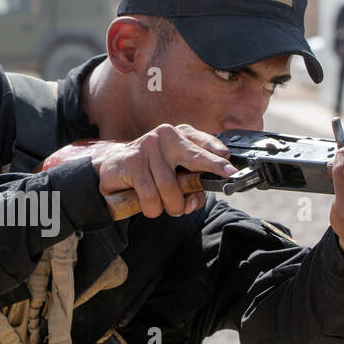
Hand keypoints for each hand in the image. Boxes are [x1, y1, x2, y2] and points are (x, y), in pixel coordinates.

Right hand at [89, 124, 236, 218]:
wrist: (112, 169)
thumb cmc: (150, 173)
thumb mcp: (173, 176)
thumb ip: (189, 187)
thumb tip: (192, 202)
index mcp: (179, 135)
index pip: (203, 143)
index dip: (218, 155)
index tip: (230, 167)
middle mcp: (166, 136)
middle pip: (194, 157)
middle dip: (212, 167)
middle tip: (227, 175)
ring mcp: (148, 146)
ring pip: (170, 188)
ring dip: (172, 206)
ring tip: (168, 208)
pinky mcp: (132, 161)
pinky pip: (150, 196)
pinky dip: (152, 208)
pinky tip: (149, 206)